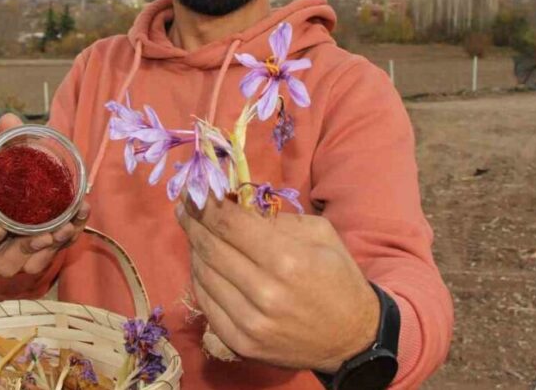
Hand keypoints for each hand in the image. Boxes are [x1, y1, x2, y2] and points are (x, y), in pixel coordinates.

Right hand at [0, 200, 88, 276]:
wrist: (19, 211)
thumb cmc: (1, 204)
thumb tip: (11, 159)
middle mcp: (2, 256)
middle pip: (8, 263)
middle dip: (29, 248)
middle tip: (44, 237)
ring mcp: (27, 259)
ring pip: (38, 262)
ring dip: (55, 245)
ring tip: (66, 228)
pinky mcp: (50, 252)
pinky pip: (63, 246)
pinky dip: (75, 229)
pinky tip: (82, 211)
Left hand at [176, 199, 379, 371]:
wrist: (352, 338)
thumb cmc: (338, 278)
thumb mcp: (320, 234)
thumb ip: (277, 219)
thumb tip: (235, 205)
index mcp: (287, 260)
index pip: (229, 224)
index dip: (206, 204)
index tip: (193, 191)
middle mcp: (264, 292)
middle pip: (211, 248)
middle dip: (193, 222)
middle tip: (183, 206)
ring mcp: (249, 322)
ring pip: (203, 275)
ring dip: (194, 249)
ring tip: (194, 232)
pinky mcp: (240, 343)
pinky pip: (206, 304)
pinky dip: (200, 280)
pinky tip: (202, 264)